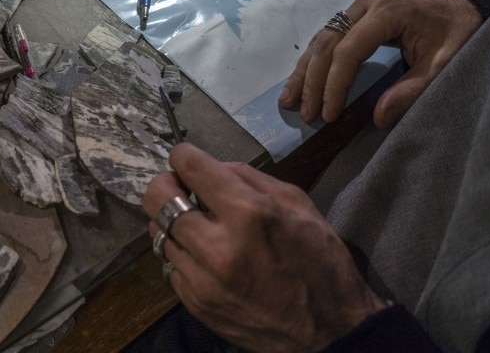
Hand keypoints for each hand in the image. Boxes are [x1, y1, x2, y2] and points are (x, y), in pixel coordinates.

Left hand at [144, 143, 384, 352]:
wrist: (330, 333)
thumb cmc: (321, 262)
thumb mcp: (298, 204)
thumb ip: (249, 178)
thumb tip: (213, 167)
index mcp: (248, 214)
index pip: (191, 167)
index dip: (184, 156)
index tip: (186, 159)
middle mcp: (217, 246)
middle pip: (158, 198)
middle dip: (166, 183)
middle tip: (182, 188)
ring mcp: (202, 279)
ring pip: (158, 231)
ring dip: (172, 220)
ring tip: (195, 223)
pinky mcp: (195, 304)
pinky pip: (170, 265)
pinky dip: (182, 252)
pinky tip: (204, 255)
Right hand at [278, 0, 481, 127]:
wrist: (463, 6)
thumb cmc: (456, 33)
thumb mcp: (443, 63)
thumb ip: (412, 89)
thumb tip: (378, 117)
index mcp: (387, 10)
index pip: (348, 51)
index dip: (334, 85)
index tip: (328, 114)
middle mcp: (366, 2)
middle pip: (327, 43)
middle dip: (312, 81)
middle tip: (304, 112)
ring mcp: (359, 3)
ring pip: (321, 38)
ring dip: (304, 71)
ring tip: (289, 100)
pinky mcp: (357, 9)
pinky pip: (328, 35)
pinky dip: (314, 60)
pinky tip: (301, 80)